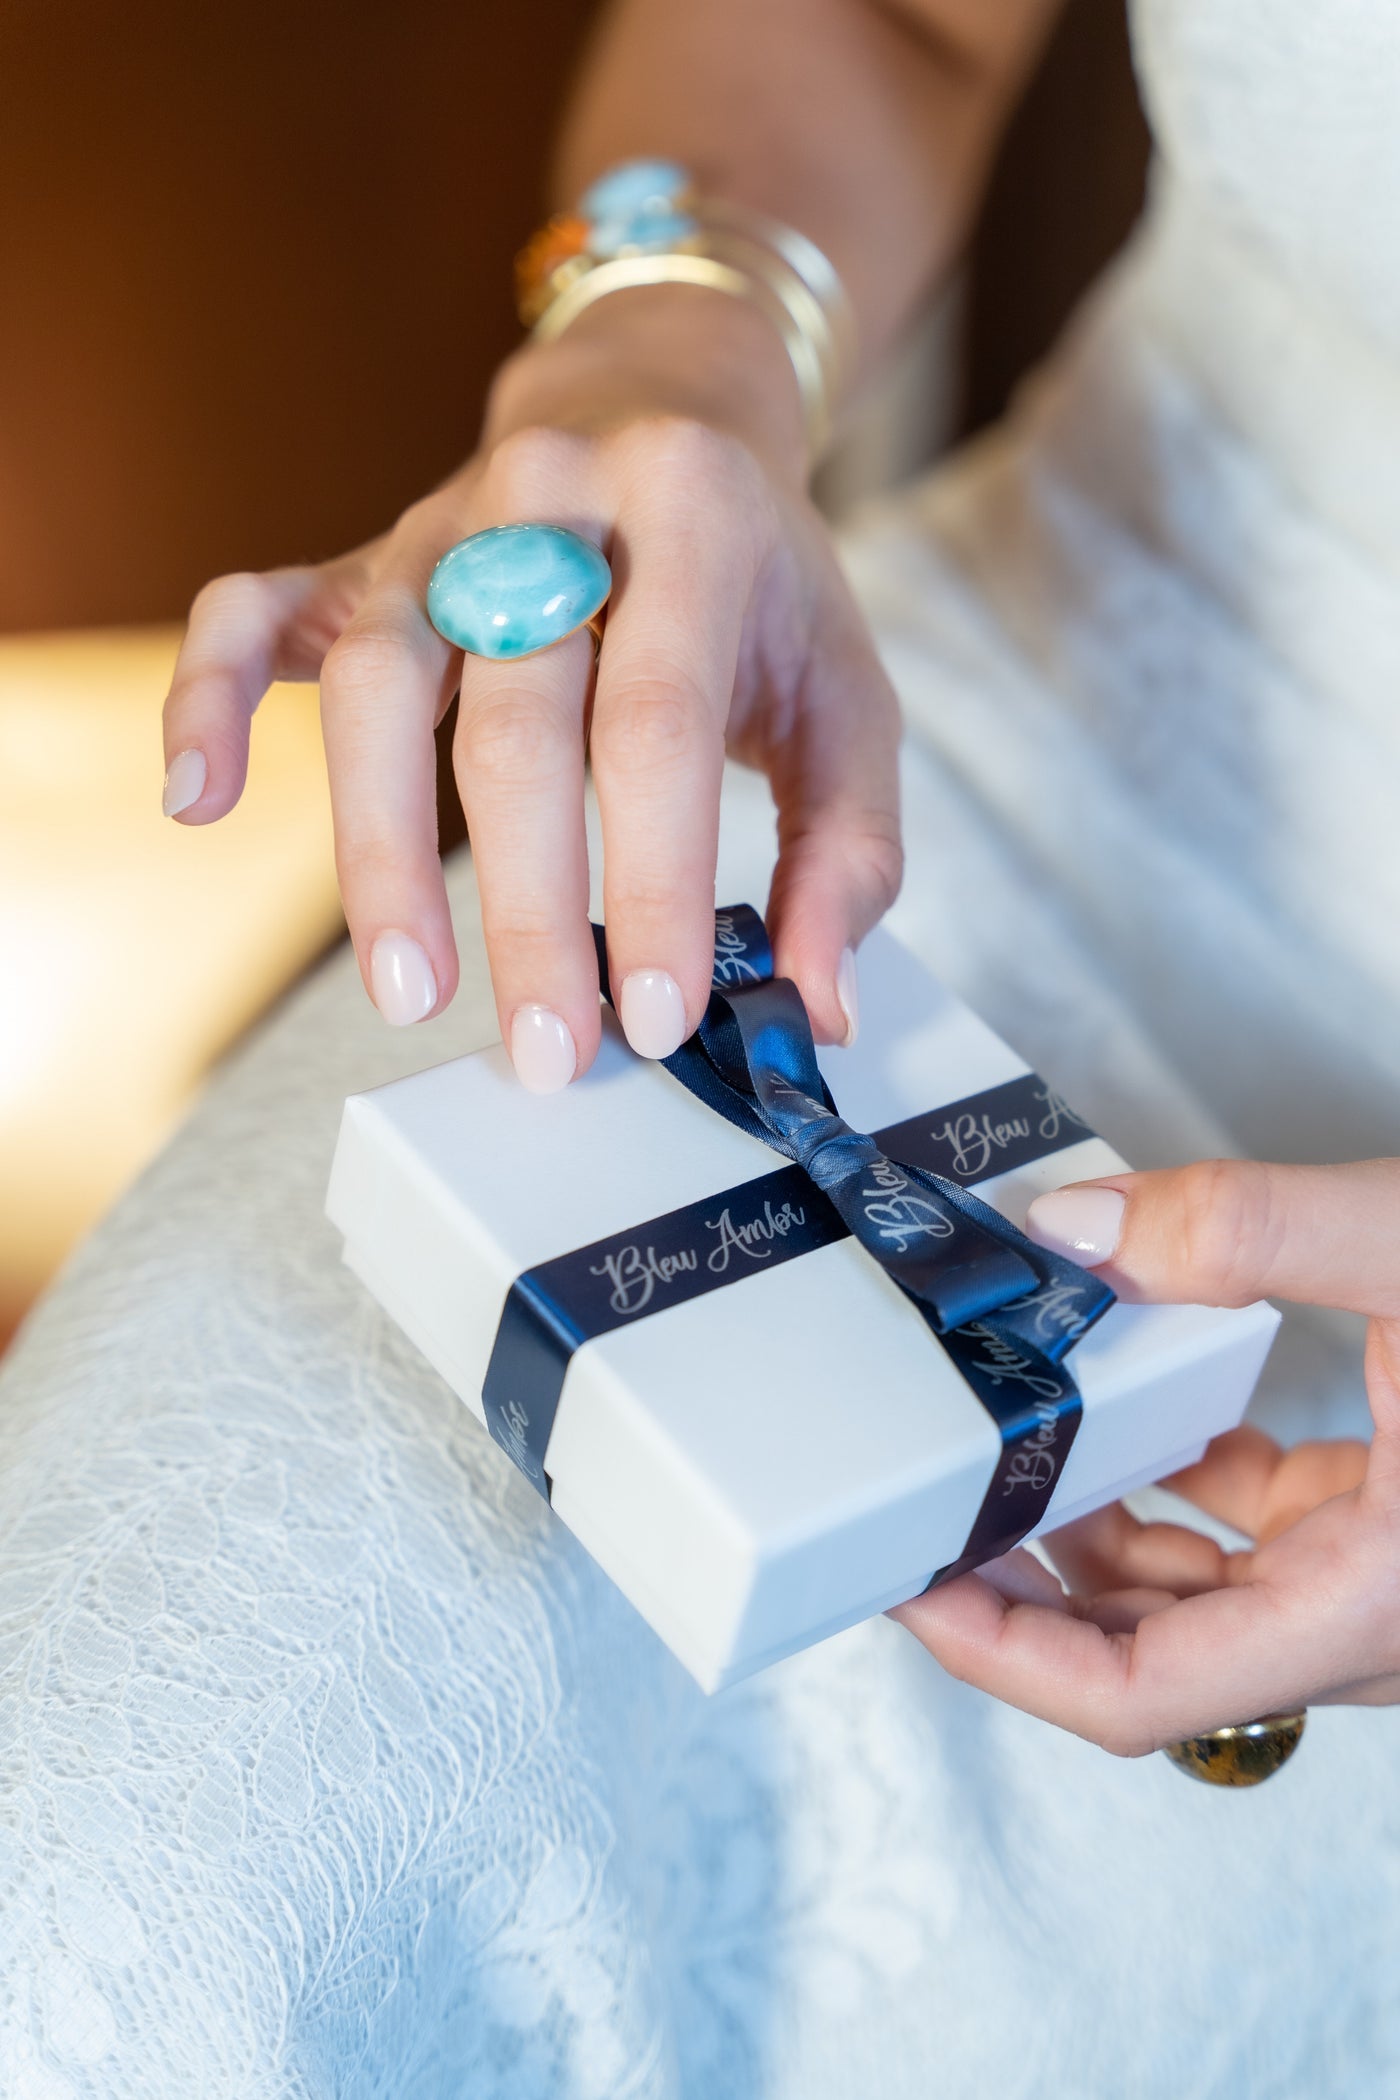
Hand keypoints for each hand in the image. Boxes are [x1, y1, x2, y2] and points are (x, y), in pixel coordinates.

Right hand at [160, 287, 901, 1083]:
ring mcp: (436, 526)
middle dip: (528, 907)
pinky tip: (198, 798)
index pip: (658, 723)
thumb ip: (849, 850)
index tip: (659, 1018)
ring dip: (377, 848)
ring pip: (376, 684)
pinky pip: (251, 609)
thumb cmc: (761, 586)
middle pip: (514, 722)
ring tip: (407, 991)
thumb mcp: (847, 693)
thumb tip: (816, 1006)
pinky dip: (209, 695)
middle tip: (549, 1050)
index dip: (656, 880)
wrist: (668, 411)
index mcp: (692, 518)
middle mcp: (547, 504)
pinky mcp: (359, 556)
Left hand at [891, 1157, 1399, 1752]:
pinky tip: (1137, 1410)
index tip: (906, 1587)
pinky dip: (1187, 1486)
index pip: (1145, 1696)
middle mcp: (1383, 1620)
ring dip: (1097, 1534)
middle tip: (915, 1506)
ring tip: (997, 1449)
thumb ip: (1247, 1228)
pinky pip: (1265, 1537)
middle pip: (1154, 1654)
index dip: (1003, 1659)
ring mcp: (1391, 1581)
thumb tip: (1075, 1230)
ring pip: (1206, 1597)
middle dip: (1024, 1590)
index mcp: (1386, 1598)